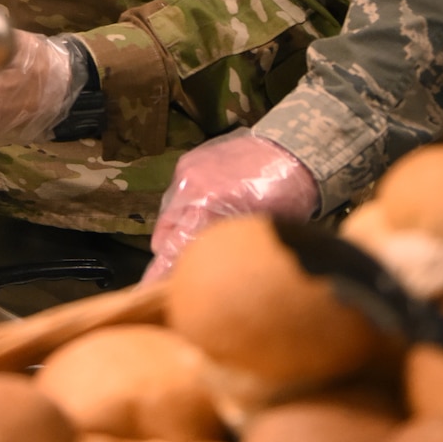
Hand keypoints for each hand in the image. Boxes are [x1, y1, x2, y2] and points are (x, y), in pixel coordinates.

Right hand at [144, 131, 319, 281]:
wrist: (292, 151)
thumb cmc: (286, 198)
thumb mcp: (257, 230)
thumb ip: (224, 248)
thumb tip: (206, 270)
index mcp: (207, 208)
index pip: (173, 249)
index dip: (160, 272)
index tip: (150, 290)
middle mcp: (189, 188)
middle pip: (164, 232)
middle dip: (169, 252)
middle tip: (181, 269)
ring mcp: (187, 172)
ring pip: (168, 212)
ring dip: (176, 229)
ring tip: (192, 241)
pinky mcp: (189, 160)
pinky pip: (178, 193)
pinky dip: (185, 206)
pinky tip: (202, 213)